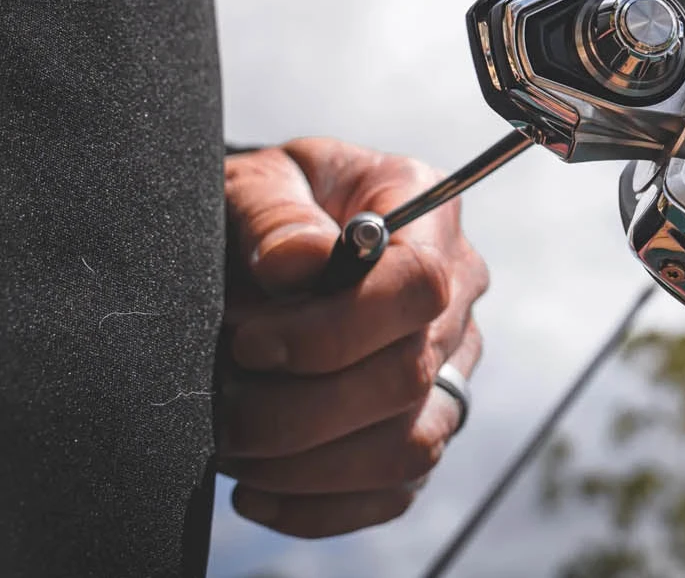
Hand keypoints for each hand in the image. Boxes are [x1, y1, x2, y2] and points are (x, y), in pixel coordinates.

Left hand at [218, 138, 488, 537]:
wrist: (267, 239)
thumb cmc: (267, 204)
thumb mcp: (256, 180)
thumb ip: (272, 212)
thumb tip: (297, 264)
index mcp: (426, 212)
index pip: (420, 286)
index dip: (337, 330)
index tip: (252, 344)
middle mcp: (458, 293)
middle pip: (410, 377)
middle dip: (301, 409)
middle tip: (222, 403)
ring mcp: (451, 366)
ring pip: (412, 448)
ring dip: (308, 465)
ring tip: (234, 445)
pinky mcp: (426, 425)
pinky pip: (396, 492)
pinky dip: (320, 507)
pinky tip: (256, 490)